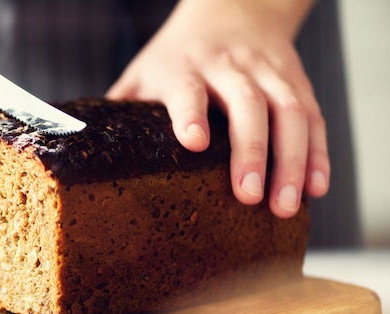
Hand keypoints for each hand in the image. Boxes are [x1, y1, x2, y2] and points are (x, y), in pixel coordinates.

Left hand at [107, 0, 329, 217]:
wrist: (233, 7)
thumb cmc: (178, 53)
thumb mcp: (145, 71)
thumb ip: (123, 107)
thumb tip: (84, 150)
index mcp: (184, 68)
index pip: (188, 89)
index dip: (192, 113)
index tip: (194, 142)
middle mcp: (229, 67)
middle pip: (248, 104)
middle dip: (251, 151)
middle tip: (250, 197)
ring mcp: (268, 71)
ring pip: (290, 111)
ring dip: (293, 160)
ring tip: (287, 205)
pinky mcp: (295, 79)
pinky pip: (314, 115)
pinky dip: (318, 152)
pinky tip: (316, 186)